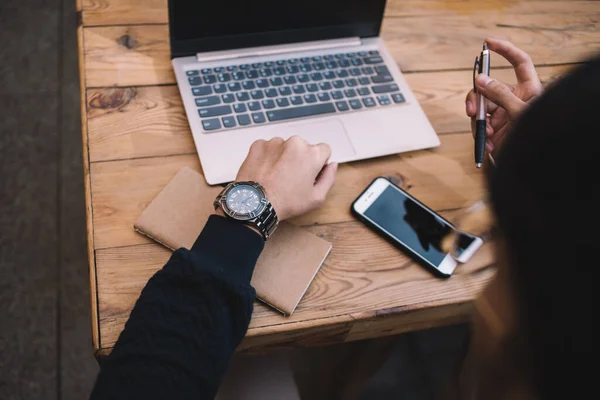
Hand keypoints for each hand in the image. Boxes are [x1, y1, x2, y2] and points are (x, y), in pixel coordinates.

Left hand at [236, 136, 337, 220]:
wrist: (254, 203)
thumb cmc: (285, 202)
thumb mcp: (316, 198)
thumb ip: (329, 178)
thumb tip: (332, 165)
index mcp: (312, 154)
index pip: (324, 150)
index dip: (318, 163)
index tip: (309, 173)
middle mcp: (294, 143)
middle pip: (303, 148)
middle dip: (300, 159)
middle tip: (291, 179)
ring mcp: (275, 142)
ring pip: (285, 147)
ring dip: (283, 158)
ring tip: (277, 177)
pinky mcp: (259, 145)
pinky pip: (268, 148)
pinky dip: (268, 158)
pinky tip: (267, 172)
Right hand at [465, 38, 542, 153]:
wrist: (528, 166)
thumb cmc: (535, 135)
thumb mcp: (519, 112)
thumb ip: (499, 94)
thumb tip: (480, 80)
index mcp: (529, 90)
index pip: (519, 62)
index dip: (505, 50)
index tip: (488, 42)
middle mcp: (514, 99)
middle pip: (488, 86)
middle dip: (477, 97)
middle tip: (473, 110)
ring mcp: (502, 114)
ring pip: (479, 106)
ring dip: (477, 119)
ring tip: (484, 132)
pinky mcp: (492, 129)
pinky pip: (477, 125)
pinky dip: (479, 133)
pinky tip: (488, 142)